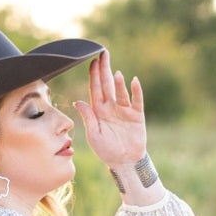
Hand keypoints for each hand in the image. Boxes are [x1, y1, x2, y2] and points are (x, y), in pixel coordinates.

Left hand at [73, 49, 146, 168]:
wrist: (124, 162)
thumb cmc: (106, 151)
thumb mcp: (94, 136)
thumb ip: (88, 118)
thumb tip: (78, 102)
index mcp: (99, 110)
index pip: (94, 89)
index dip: (93, 75)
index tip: (92, 61)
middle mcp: (111, 107)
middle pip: (107, 85)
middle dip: (105, 69)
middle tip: (104, 53)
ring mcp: (124, 109)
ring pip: (121, 92)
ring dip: (119, 83)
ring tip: (116, 73)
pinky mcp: (136, 115)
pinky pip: (136, 100)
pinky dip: (136, 91)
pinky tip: (134, 81)